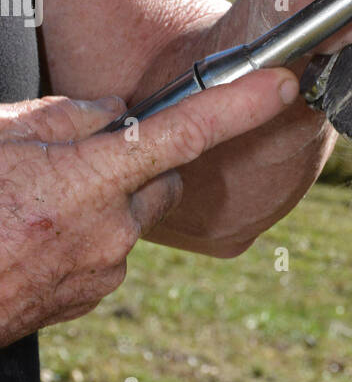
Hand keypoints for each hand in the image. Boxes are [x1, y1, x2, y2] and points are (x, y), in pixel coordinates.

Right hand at [0, 70, 296, 346]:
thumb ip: (64, 117)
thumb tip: (112, 115)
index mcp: (86, 182)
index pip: (183, 134)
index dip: (239, 106)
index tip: (282, 85)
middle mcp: (109, 230)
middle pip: (163, 178)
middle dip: (136, 161)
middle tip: (73, 159)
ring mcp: (104, 270)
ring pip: (133, 215)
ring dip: (106, 199)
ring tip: (40, 202)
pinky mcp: (92, 296)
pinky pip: (111, 249)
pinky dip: (89, 234)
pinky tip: (39, 233)